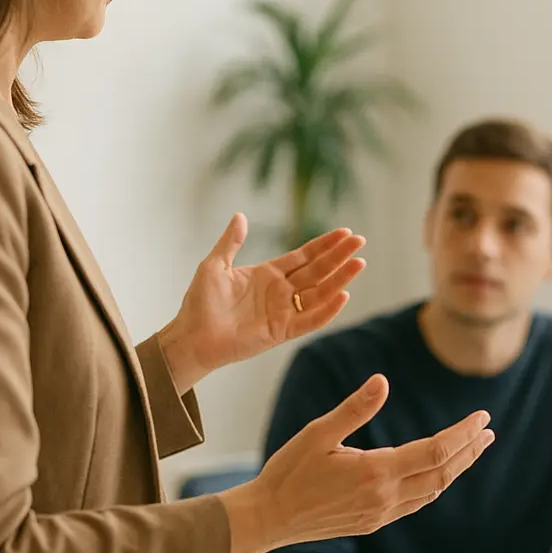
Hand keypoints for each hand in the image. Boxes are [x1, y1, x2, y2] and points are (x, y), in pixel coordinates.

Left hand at [159, 217, 365, 392]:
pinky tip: (343, 295)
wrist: (191, 336)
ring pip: (319, 293)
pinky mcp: (282, 331)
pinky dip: (327, 309)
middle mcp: (281, 292)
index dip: (324, 244)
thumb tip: (240, 216)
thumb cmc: (200, 303)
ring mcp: (284, 311)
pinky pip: (310, 320)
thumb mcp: (214, 265)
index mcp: (268, 274)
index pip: (304, 256)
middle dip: (339, 256)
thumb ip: (230, 242)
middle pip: (317, 271)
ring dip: (340, 279)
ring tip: (359, 264)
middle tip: (360, 241)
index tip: (345, 233)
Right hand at [218, 374, 493, 552]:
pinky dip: (436, 483)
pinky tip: (438, 472)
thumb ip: (354, 408)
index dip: (463, 435)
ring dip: (457, 468)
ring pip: (433, 490)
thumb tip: (382, 381)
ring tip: (474, 448)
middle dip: (469, 450)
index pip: (436, 452)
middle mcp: (385, 498)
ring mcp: (380, 513)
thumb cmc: (288, 471)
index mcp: (375, 472)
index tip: (482, 417)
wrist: (267, 519)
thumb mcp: (317, 432)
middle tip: (489, 430)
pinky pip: (416, 502)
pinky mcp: (373, 521)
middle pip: (443, 473)